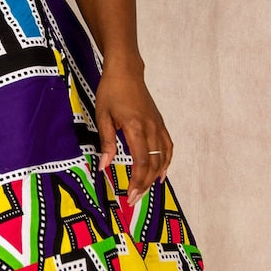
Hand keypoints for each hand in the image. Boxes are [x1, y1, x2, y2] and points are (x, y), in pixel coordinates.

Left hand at [95, 68, 172, 205]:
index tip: (129, 196)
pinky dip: (166, 162)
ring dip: (155, 176)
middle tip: (134, 199)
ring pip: (162, 158)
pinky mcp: (160, 123)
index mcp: (136, 128)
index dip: (136, 182)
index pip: (140, 162)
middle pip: (153, 164)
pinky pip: (167, 146)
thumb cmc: (111, 92)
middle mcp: (151, 129)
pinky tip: (161, 173)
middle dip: (144, 184)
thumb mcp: (102, 116)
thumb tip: (104, 166)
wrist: (126, 72)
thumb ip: (106, 142)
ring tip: (145, 190)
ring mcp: (158, 126)